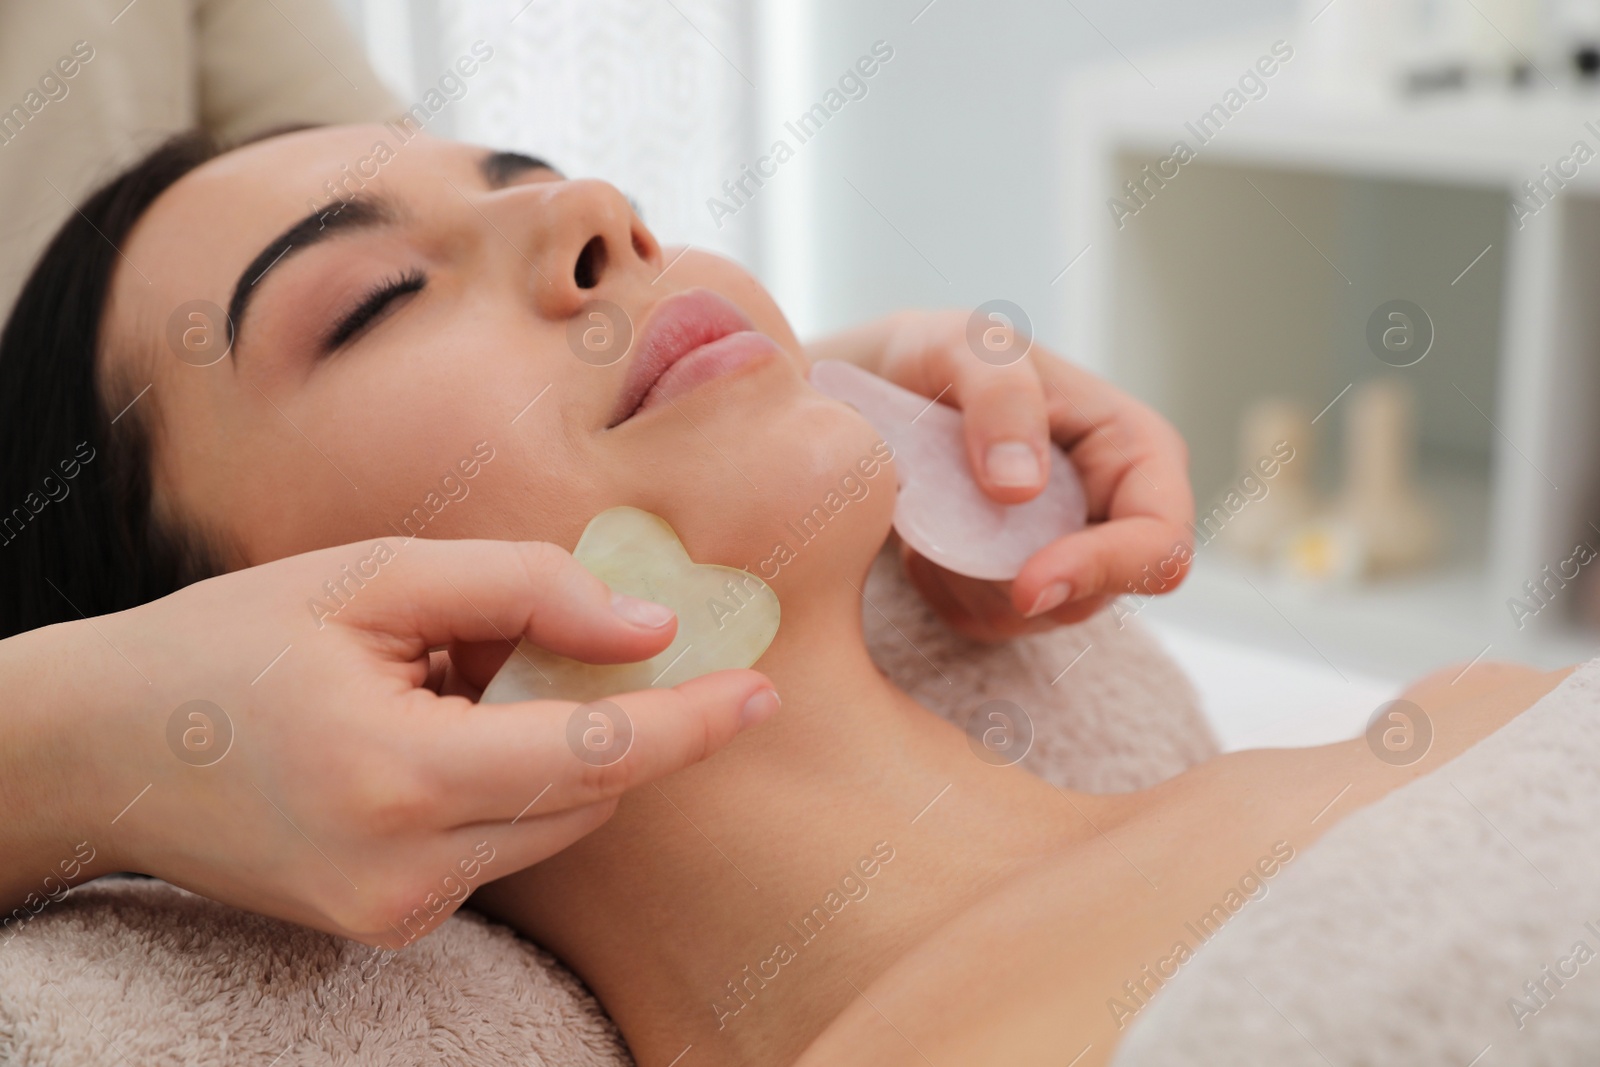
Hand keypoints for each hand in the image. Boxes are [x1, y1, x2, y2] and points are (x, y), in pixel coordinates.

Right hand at [0, 539, 775, 946]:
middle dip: (610, 712)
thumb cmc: (235, 643)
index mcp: (400, 778)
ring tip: (451, 679)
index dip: (691, 724)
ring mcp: (399, 914)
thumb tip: (647, 625)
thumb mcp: (374, 577)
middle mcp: (408, 873)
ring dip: (554, 743)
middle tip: (561, 637)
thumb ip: (522, 589)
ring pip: (552, 820)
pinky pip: (503, 843)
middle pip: (585, 790)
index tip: (764, 691)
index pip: (595, 756)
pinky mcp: (392, 924)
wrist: (109, 750)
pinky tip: (435, 729)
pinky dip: (506, 779)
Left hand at [808, 310, 1193, 641]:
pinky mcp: (1016, 589)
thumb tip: (1021, 487)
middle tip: (937, 519)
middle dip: (1006, 573)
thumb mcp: (966, 347)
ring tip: (929, 508)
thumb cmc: (941, 358)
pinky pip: (984, 622)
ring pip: (1031, 617)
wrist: (887, 390)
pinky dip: (942, 589)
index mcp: (1137, 454)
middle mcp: (1114, 515)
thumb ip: (1000, 399)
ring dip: (965, 576)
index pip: (1161, 546)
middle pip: (1088, 596)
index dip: (1104, 571)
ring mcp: (1067, 557)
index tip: (1027, 584)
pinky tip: (920, 536)